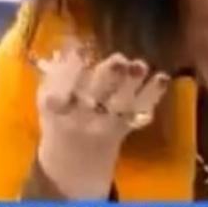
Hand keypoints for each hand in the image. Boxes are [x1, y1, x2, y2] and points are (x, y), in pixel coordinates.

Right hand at [33, 40, 170, 198]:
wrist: (75, 161)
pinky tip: (162, 77)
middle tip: (118, 60)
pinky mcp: (126, 126)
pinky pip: (141, 112)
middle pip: (94, 99)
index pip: (59, 94)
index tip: (79, 52)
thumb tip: (71, 45)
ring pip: (120, 105)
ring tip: (139, 65)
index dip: (69, 73)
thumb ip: (56, 74)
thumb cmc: (59, 117)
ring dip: (131, 84)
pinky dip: (152, 94)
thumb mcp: (46, 99)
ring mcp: (106, 125)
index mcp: (56, 111)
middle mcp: (82, 119)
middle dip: (107, 79)